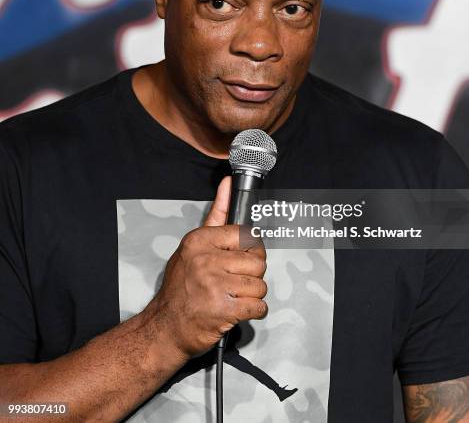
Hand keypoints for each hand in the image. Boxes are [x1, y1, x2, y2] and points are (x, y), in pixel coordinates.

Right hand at [145, 176, 267, 357]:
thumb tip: (229, 184)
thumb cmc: (181, 288)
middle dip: (252, 275)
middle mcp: (206, 260)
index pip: (246, 235)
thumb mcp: (193, 246)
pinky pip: (258, 307)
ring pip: (260, 285)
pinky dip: (253, 312)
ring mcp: (214, 285)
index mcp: (200, 240)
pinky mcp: (224, 309)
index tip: (239, 259)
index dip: (248, 250)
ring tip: (233, 297)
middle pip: (258, 261)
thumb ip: (216, 214)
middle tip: (235, 282)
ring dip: (251, 296)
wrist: (164, 327)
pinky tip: (237, 310)